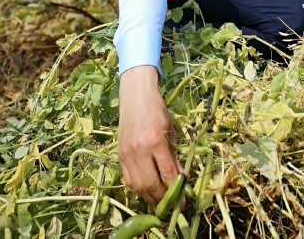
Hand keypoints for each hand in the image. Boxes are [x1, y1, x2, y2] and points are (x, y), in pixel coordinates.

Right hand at [118, 65, 183, 204]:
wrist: (135, 97)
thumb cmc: (157, 110)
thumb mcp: (171, 130)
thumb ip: (174, 155)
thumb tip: (180, 178)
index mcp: (156, 140)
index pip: (167, 173)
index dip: (176, 190)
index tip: (184, 201)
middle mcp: (140, 149)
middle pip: (151, 184)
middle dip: (163, 199)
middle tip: (172, 205)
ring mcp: (127, 154)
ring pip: (138, 186)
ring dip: (150, 198)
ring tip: (160, 202)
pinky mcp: (119, 155)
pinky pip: (128, 180)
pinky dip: (138, 189)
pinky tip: (147, 191)